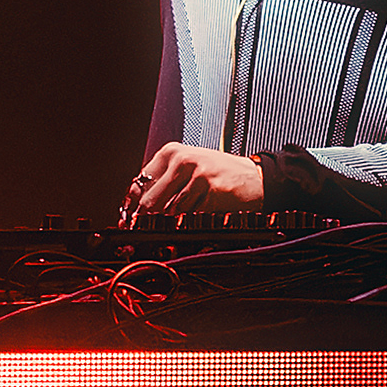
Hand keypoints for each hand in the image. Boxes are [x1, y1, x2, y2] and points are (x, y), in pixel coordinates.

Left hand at [122, 144, 264, 221]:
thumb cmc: (220, 175)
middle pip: (151, 201)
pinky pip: (191, 218)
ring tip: (182, 223)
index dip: (132, 206)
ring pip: (170, 212)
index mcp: (172, 152)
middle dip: (147, 221)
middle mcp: (183, 160)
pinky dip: (190, 226)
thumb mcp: (189, 169)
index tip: (129, 222)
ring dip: (172, 225)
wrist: (257, 178)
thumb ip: (163, 184)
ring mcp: (199, 175)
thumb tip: (135, 210)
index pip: (140, 183)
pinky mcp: (213, 192)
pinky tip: (199, 219)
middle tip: (145, 234)